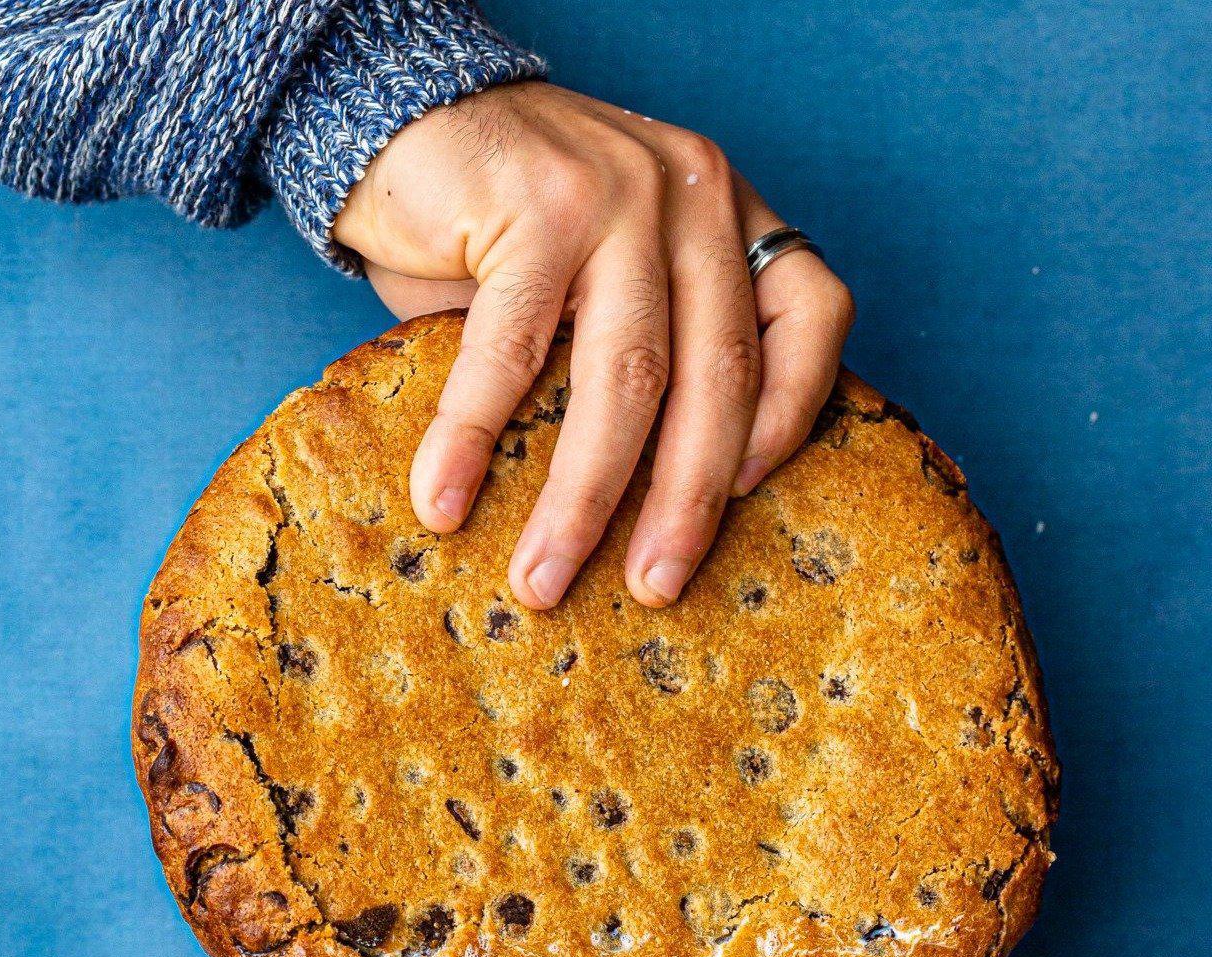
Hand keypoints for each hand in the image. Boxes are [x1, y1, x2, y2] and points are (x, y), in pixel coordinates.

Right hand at [333, 82, 853, 609]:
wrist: (402, 114)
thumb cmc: (510, 227)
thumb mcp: (608, 279)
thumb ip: (647, 352)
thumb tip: (659, 500)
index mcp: (726, 216)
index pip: (809, 313)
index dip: (794, 411)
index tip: (753, 493)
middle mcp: (691, 199)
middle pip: (715, 374)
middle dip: (684, 502)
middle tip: (653, 587)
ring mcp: (619, 197)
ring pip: (624, 380)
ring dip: (583, 499)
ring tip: (541, 578)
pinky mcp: (535, 207)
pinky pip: (511, 354)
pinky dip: (472, 439)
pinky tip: (444, 503)